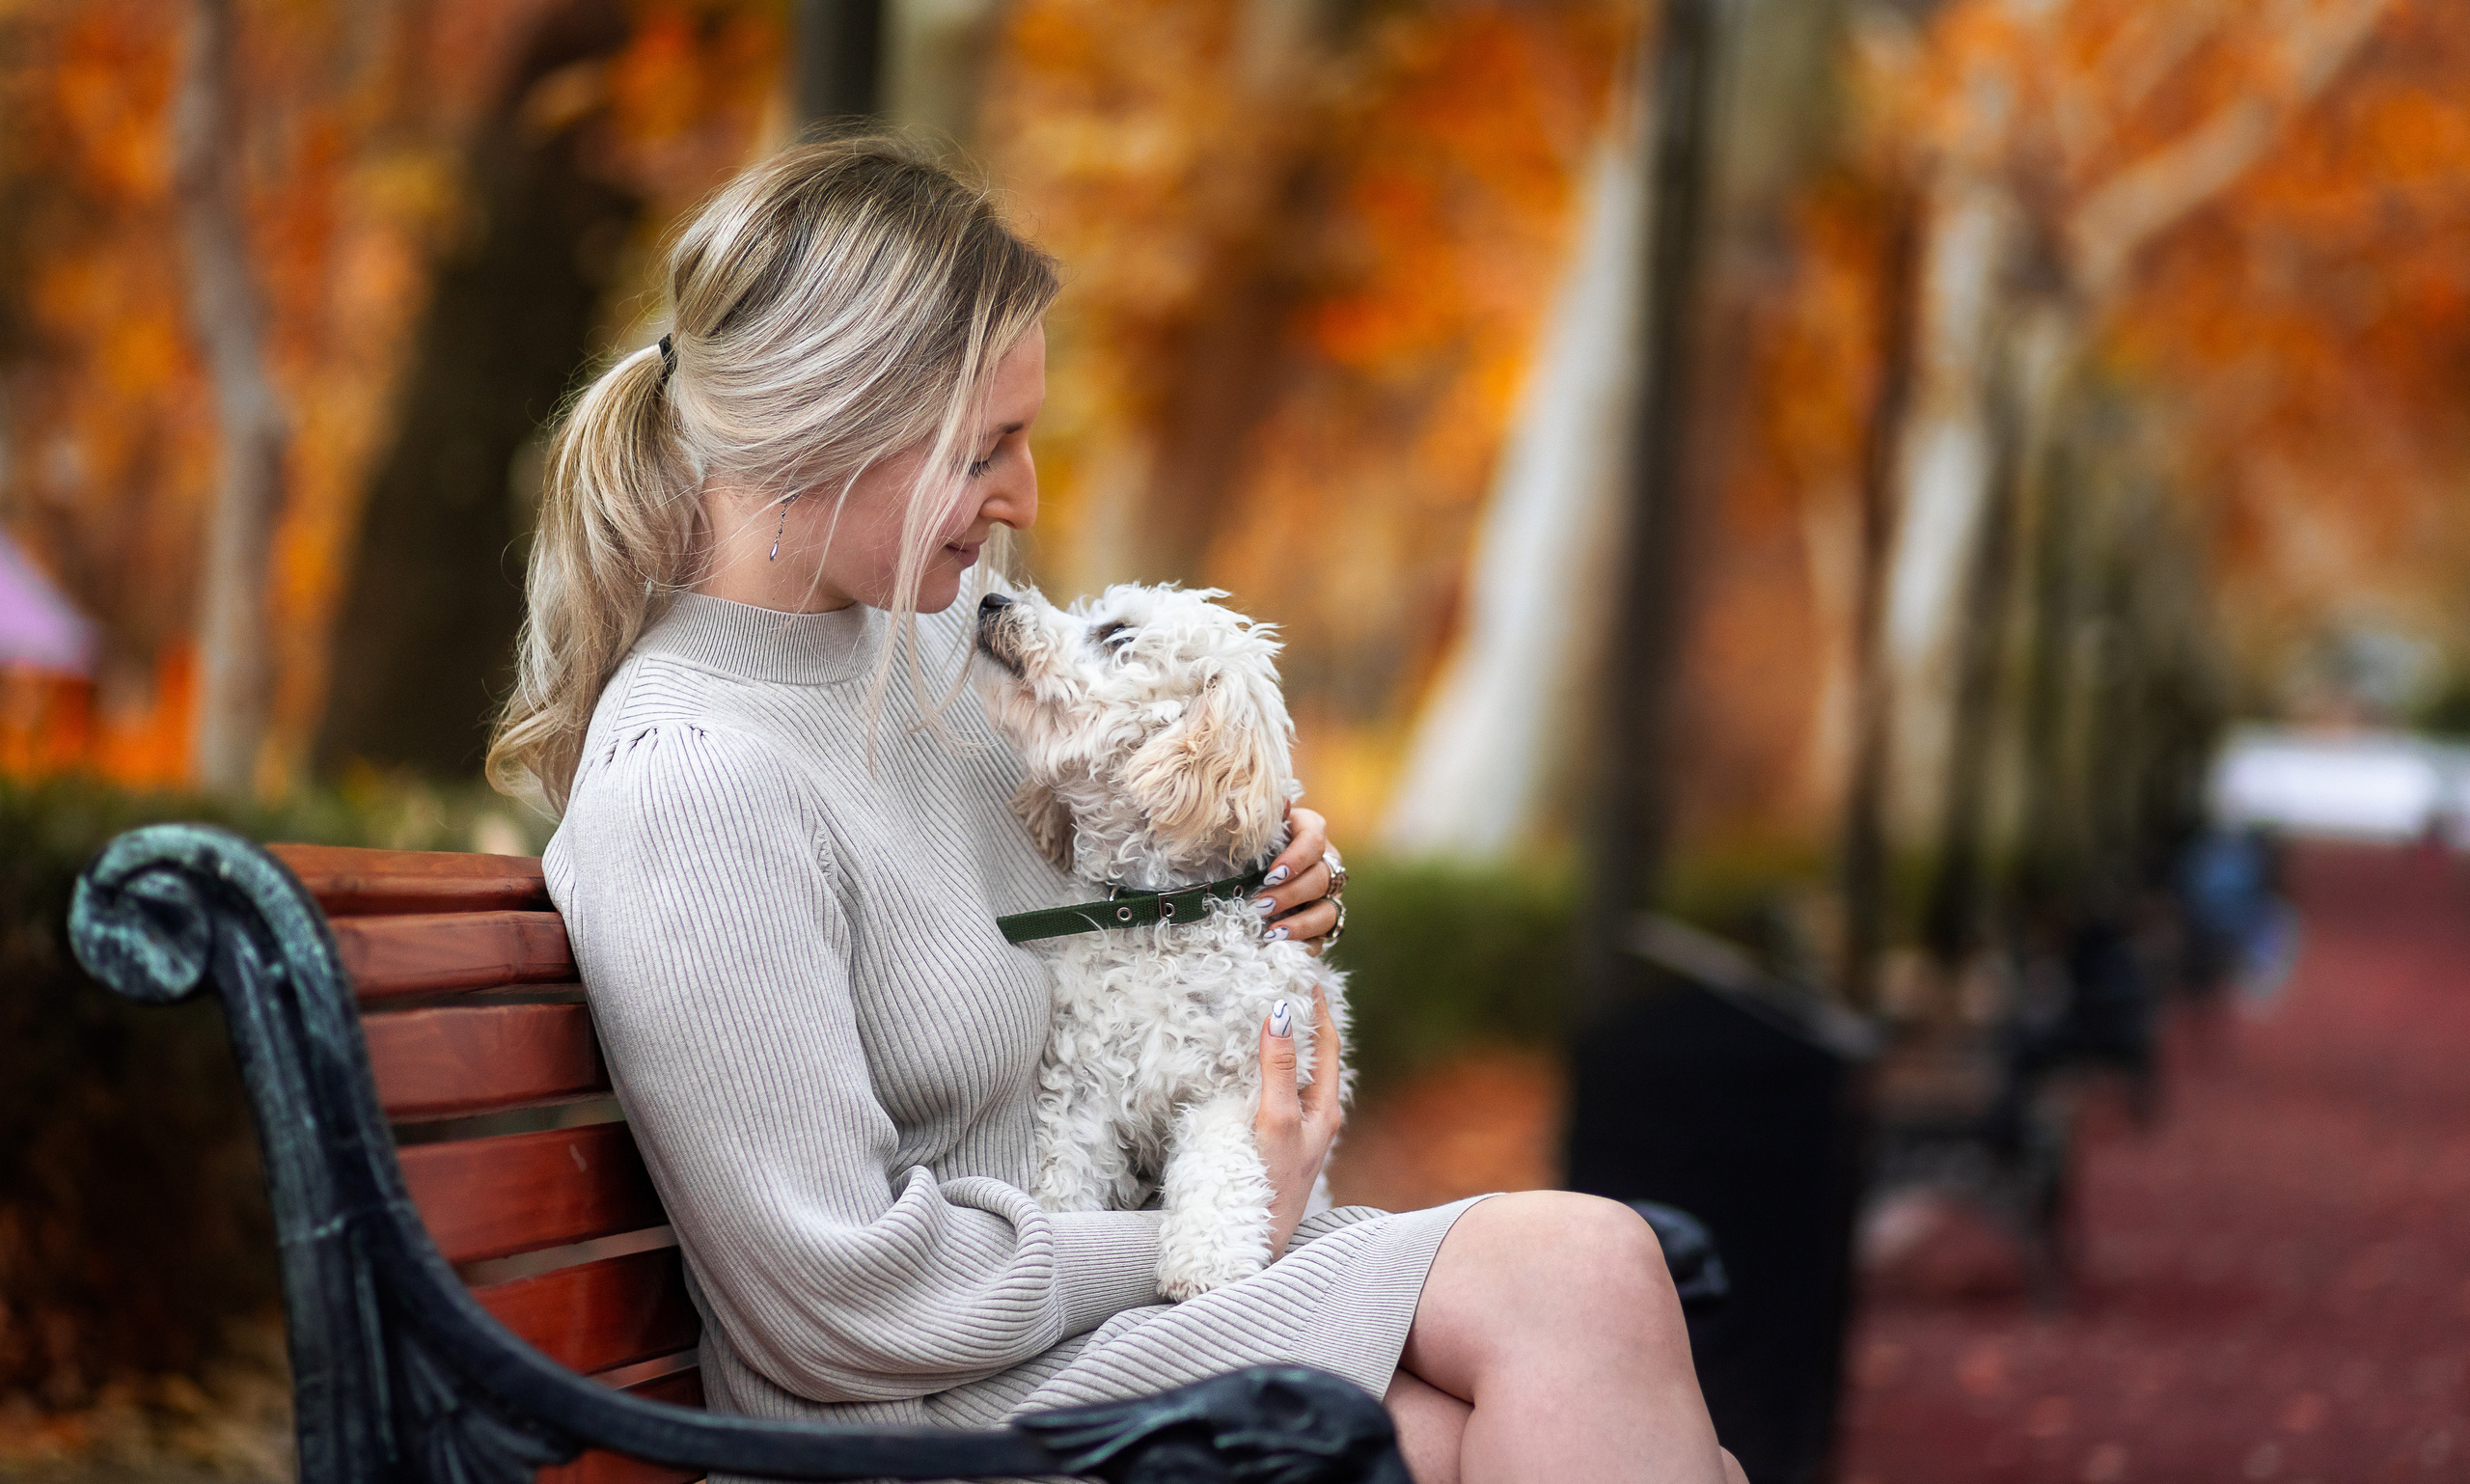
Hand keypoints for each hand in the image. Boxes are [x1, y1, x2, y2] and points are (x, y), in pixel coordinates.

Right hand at [1255, 988, 1344, 1258]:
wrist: (1259, 1242)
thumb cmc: (1274, 1184)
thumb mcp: (1276, 1119)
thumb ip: (1277, 1068)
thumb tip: (1281, 1013)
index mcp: (1325, 1108)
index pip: (1327, 1044)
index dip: (1318, 1008)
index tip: (1306, 974)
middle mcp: (1316, 1116)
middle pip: (1314, 1056)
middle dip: (1302, 1020)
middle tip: (1285, 984)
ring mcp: (1297, 1130)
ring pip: (1296, 1074)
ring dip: (1284, 1044)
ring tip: (1269, 1013)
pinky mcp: (1276, 1143)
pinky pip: (1276, 1093)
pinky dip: (1267, 1069)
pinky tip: (1250, 1066)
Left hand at [1256, 805, 1342, 955]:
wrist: (1248, 863)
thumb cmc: (1249, 840)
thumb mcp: (1254, 826)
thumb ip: (1264, 818)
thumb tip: (1280, 803)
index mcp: (1310, 831)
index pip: (1313, 841)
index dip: (1295, 859)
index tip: (1271, 874)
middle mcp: (1325, 862)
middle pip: (1320, 879)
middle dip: (1290, 894)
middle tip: (1260, 904)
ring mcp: (1328, 894)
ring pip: (1329, 912)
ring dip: (1301, 924)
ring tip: (1272, 933)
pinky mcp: (1323, 922)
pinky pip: (1324, 938)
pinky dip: (1306, 945)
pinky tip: (1284, 949)